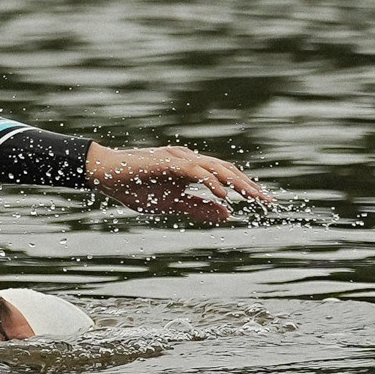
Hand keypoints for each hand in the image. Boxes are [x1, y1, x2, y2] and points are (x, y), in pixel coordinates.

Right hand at [85, 142, 271, 223]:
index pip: (225, 177)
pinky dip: (212, 181)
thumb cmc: (134, 187)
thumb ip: (199, 207)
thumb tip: (228, 213)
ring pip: (216, 168)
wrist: (106, 176)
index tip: (263, 202)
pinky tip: (223, 194)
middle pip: (227, 171)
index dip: (245, 188)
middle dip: (248, 186)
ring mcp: (180, 159)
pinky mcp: (169, 161)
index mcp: (192, 171)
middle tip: (267, 202)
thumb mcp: (171, 205)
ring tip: (252, 196)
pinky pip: (196, 171)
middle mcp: (190, 161)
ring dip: (236, 182)